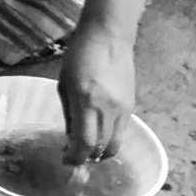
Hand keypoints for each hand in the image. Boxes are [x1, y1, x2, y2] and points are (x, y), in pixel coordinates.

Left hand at [58, 22, 135, 168]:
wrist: (109, 36)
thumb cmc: (79, 55)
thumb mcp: (64, 84)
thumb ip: (68, 114)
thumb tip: (70, 139)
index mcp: (86, 102)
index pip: (85, 143)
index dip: (75, 158)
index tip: (66, 159)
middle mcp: (108, 110)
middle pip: (101, 149)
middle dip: (87, 157)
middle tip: (75, 154)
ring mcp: (123, 109)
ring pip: (115, 144)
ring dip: (101, 151)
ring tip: (88, 146)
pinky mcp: (131, 106)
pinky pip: (121, 132)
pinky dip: (110, 139)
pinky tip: (99, 132)